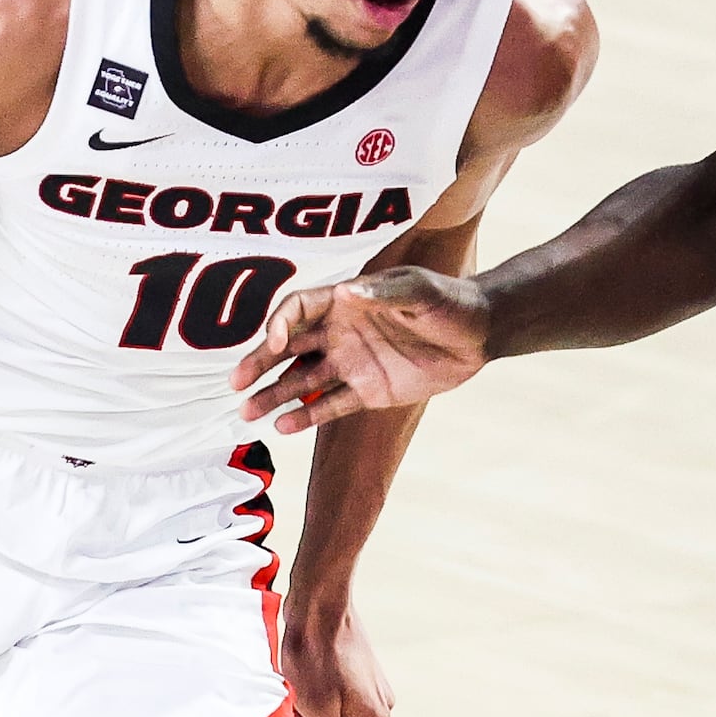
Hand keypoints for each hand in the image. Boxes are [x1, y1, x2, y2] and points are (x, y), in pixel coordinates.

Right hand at [235, 267, 490, 433]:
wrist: (480, 334)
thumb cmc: (449, 301)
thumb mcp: (419, 290)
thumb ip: (384, 293)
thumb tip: (347, 291)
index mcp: (345, 301)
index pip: (298, 309)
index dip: (280, 324)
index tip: (275, 345)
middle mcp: (340, 332)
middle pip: (288, 348)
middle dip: (259, 363)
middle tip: (235, 384)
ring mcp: (351, 363)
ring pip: (301, 380)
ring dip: (273, 394)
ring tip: (247, 413)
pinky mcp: (367, 391)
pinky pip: (330, 405)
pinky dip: (306, 416)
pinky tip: (283, 426)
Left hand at [278, 602, 392, 716]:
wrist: (320, 606)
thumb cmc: (314, 656)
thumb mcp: (316, 711)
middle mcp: (382, 710)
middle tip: (301, 715)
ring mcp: (375, 692)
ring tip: (303, 696)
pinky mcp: (364, 677)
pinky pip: (342, 705)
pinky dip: (322, 702)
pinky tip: (308, 684)